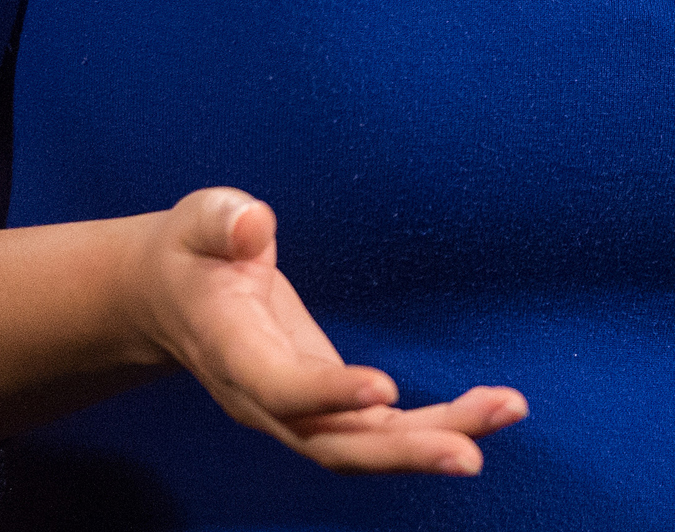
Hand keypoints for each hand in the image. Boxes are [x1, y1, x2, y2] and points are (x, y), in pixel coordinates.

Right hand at [125, 188, 527, 474]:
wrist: (169, 298)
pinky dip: (433, 430)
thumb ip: (222, 221)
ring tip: (505, 412)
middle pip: (333, 442)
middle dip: (404, 451)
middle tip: (472, 453)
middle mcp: (262, 398)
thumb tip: (252, 223)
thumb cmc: (193, 254)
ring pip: (364, 447)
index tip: (383, 389)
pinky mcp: (324, 408)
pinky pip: (379, 433)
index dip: (329, 393)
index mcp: (230, 350)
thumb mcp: (198, 221)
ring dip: (434, 442)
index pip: (279, 386)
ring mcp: (294, 412)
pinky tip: (484, 410)